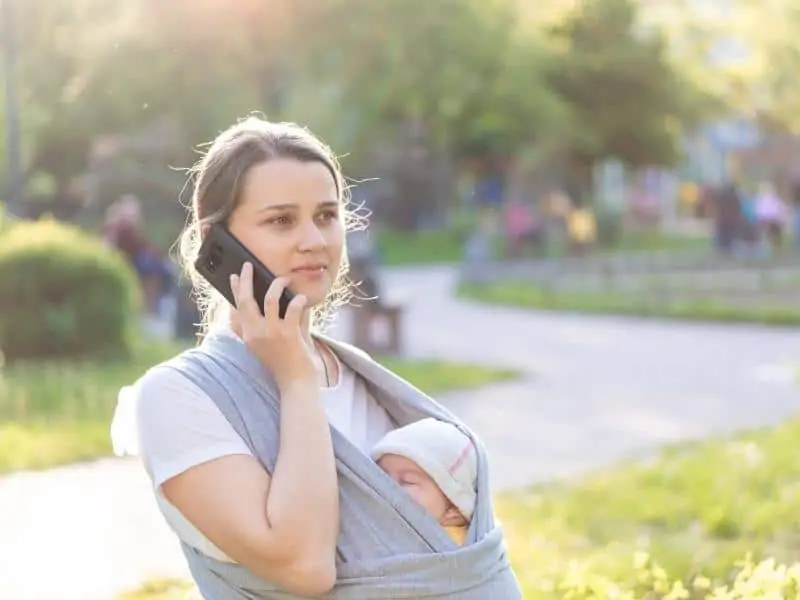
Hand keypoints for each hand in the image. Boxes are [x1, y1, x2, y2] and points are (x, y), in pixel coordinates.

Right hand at [230, 262, 314, 391]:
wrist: (296, 385)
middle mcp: (256, 333)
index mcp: (250, 336)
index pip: (237, 309)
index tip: (234, 277)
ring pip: (270, 299)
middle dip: (246, 280)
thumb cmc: (287, 365)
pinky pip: (294, 308)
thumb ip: (282, 321)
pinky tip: (303, 298)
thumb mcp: (275, 343)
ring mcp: (271, 333)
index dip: (235, 291)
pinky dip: (299, 300)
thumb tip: (291, 300)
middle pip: (246, 300)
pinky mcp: (288, 334)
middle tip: (248, 265)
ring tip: (285, 279)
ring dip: (278, 285)